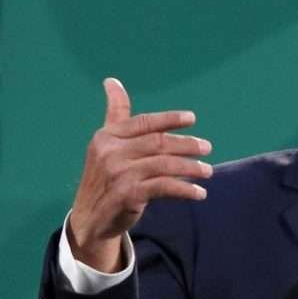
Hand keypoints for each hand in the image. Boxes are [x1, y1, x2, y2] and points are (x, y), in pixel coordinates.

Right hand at [68, 78, 212, 271]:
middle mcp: (111, 152)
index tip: (192, 119)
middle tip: (207, 148)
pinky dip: (185, 190)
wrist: (89, 218)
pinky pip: (164, 187)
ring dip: (191, 168)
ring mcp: (119, 174)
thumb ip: (116, 115)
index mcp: (107, 136)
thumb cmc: (104, 176)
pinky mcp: (128, 195)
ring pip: (165, 165)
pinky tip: (199, 193)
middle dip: (187, 144)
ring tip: (208, 172)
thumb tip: (112, 81)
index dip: (169, 119)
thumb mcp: (106, 144)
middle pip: (158, 143)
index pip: (144, 122)